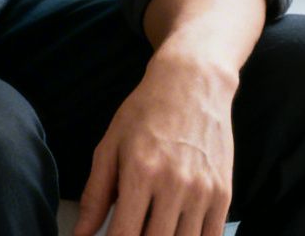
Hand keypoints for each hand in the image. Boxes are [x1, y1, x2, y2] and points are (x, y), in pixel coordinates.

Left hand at [74, 53, 237, 235]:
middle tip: (130, 231)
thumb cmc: (145, 112)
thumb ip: (95, 195)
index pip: (124, 235)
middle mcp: (175, 185)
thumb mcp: (110, 146)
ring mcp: (203, 191)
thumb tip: (80, 234)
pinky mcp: (224, 194)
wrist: (192, 84)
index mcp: (140, 173)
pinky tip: (175, 231)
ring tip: (150, 228)